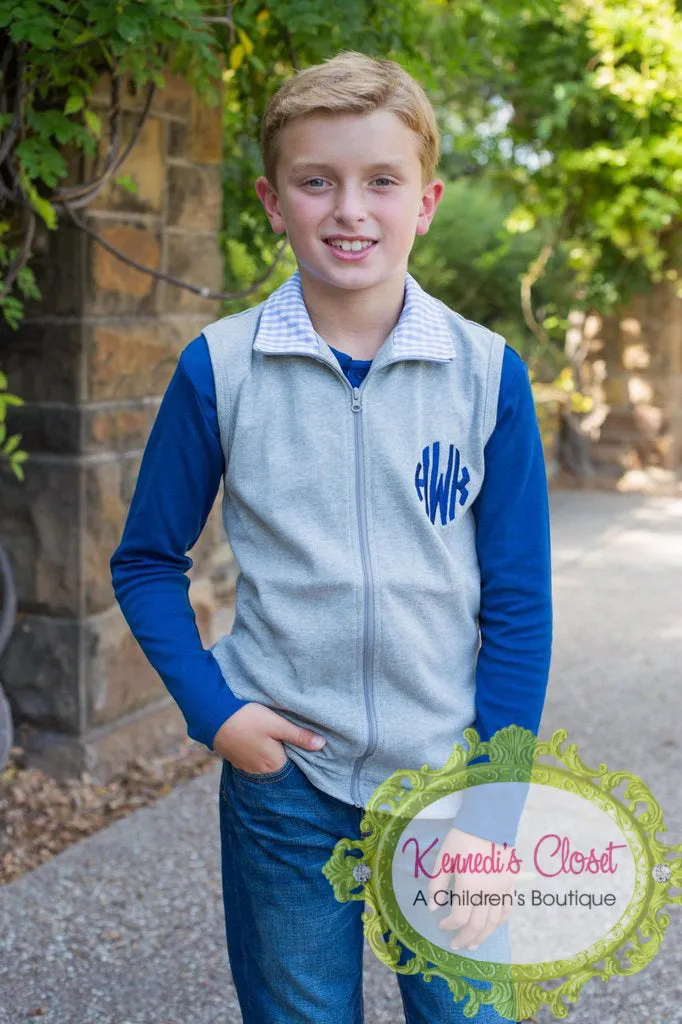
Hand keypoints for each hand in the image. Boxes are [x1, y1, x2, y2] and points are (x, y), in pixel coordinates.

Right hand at [212, 703, 325, 774]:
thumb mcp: (277, 724)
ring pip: (266, 762)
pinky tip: (258, 740)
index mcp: (274, 764)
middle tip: (288, 736)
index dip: (300, 753)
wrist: (213, 716)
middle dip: (286, 753)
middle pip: (280, 764)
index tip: (303, 742)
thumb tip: (322, 745)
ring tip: (273, 737)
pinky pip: (254, 760)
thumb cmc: (248, 719)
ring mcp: (246, 767)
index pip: (295, 764)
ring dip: (271, 753)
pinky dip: (258, 753)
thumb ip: (299, 736)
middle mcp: (260, 771)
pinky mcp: (236, 760)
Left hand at [426, 826, 515, 952]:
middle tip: (457, 945)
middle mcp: (488, 893)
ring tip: (474, 944)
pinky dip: (499, 921)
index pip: (460, 917)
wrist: (489, 822)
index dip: (450, 925)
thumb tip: (433, 907)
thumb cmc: (462, 838)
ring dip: (483, 935)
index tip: (441, 924)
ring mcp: (502, 889)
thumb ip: (438, 885)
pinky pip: (507, 909)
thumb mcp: (444, 859)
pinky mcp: (510, 883)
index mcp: (470, 887)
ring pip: (494, 922)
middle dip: (465, 937)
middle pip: (478, 925)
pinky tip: (492, 927)